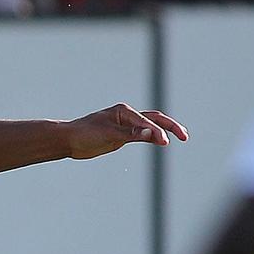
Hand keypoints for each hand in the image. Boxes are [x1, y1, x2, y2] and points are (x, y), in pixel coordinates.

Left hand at [66, 103, 188, 157]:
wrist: (68, 140)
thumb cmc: (84, 134)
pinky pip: (142, 134)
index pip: (146, 121)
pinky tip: (161, 141)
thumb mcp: (108, 135)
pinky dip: (153, 137)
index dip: (156, 132)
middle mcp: (127, 115)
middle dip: (170, 126)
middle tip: (184, 136)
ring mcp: (125, 124)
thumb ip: (130, 134)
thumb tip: (152, 133)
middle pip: (154, 119)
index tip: (165, 142)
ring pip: (150, 126)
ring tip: (180, 137)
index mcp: (124, 111)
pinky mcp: (122, 134)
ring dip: (164, 131)